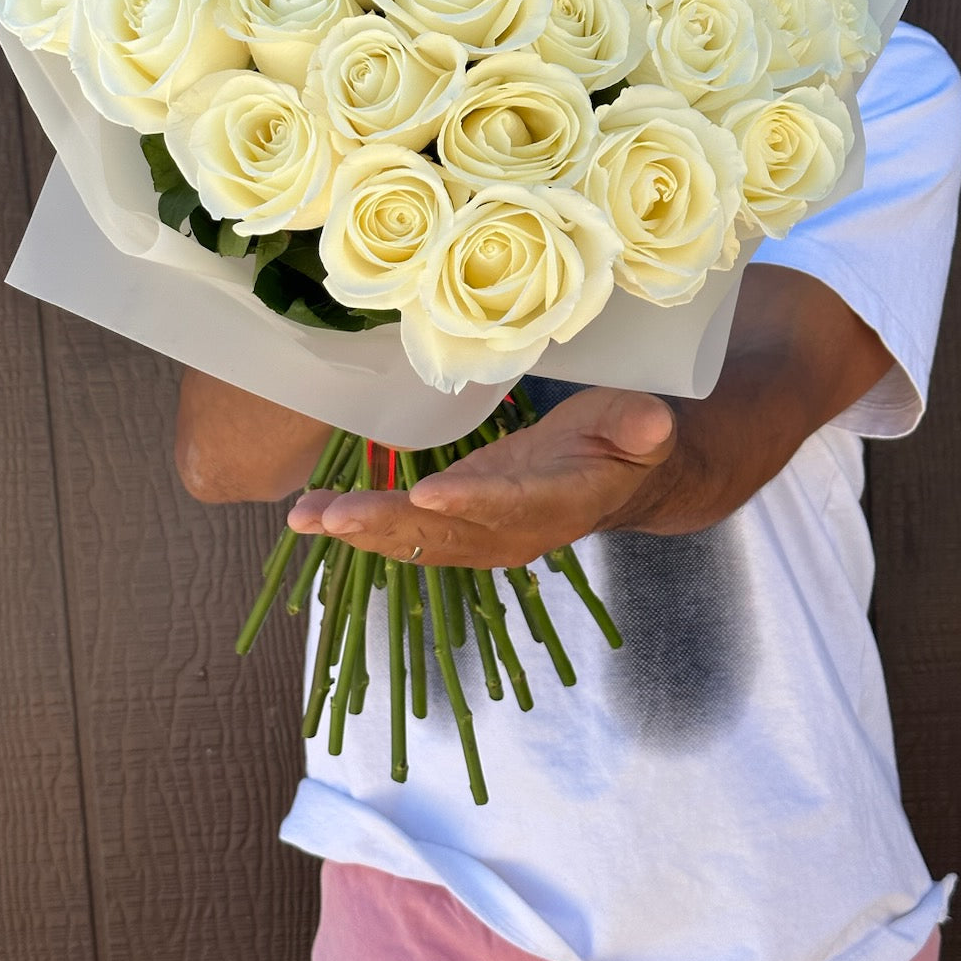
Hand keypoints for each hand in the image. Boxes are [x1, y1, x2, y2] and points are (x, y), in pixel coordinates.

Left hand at [286, 388, 675, 567]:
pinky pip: (406, 531)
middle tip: (335, 514)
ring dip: (361, 527)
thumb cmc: (630, 441)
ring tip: (308, 515)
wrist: (622, 480)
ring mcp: (481, 533)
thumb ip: (641, 426)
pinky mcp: (458, 522)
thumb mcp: (645, 424)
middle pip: (445, 533)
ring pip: (416, 538)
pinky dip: (359, 521)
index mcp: (558, 503)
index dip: (471, 501)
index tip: (429, 496)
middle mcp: (513, 531)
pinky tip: (313, 510)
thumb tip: (652, 421)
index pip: (510, 504)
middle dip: (387, 523)